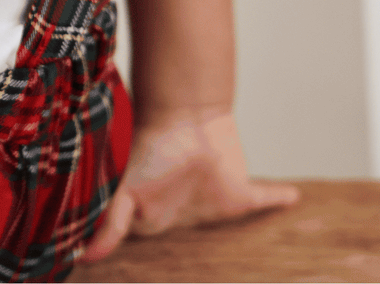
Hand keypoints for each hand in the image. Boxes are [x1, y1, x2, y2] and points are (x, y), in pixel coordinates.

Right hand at [80, 110, 298, 261]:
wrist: (184, 113)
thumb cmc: (150, 147)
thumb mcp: (126, 192)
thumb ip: (111, 225)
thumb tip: (84, 258)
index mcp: (157, 219)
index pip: (157, 252)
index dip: (161, 272)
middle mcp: (185, 214)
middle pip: (196, 250)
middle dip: (204, 270)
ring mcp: (215, 202)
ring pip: (233, 235)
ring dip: (244, 245)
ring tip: (260, 273)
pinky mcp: (244, 192)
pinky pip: (266, 198)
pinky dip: (279, 198)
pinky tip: (295, 199)